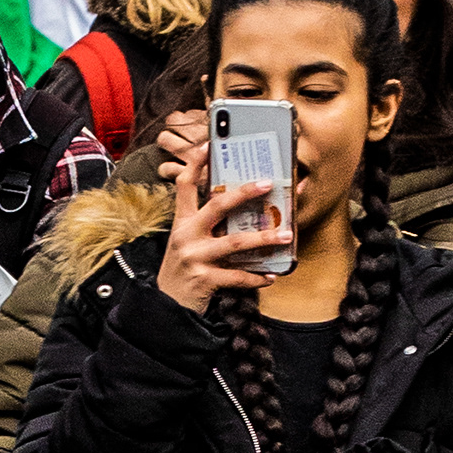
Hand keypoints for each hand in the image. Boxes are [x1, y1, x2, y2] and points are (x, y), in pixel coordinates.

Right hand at [152, 118, 283, 310]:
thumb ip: (206, 226)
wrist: (166, 308)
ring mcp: (194, 257)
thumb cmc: (183, 271)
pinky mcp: (204, 280)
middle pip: (216, 205)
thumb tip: (242, 210)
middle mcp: (186, 235)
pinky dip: (256, 277)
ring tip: (286, 235)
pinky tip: (272, 275)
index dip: (197, 162)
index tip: (211, 143)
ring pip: (234, 242)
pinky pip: (237, 277)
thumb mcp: (187, 244)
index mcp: (182, 222)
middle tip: (268, 183)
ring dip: (263, 237)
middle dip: (244, 192)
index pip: (185, 184)